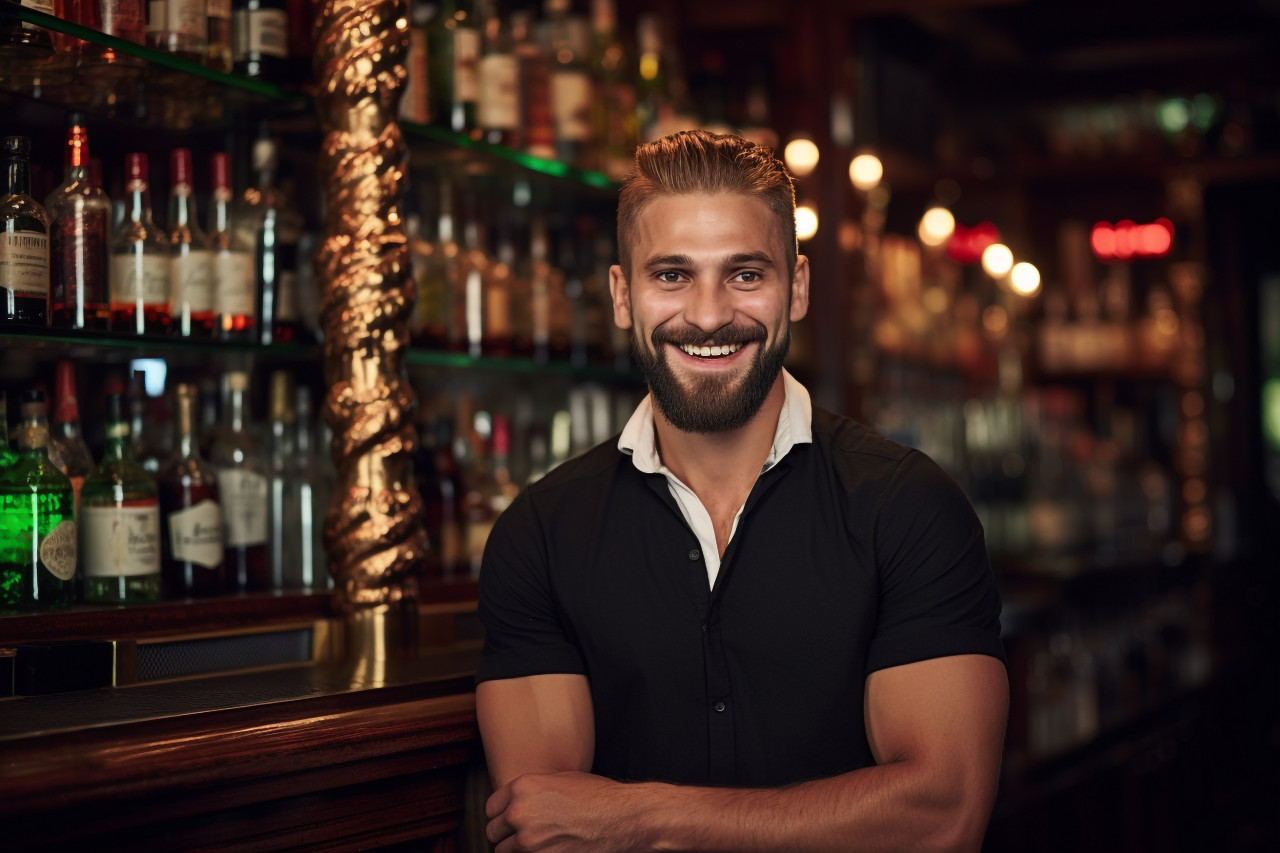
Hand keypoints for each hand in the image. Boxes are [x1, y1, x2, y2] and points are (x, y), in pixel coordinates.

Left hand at [484, 770, 650, 852]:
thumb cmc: (596, 795)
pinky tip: (546, 849)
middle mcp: (520, 813)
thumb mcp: (559, 780)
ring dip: (515, 849)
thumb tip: (515, 803)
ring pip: (503, 852)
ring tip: (535, 844)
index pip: (491, 807)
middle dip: (505, 834)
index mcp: (522, 788)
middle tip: (520, 834)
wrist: (620, 817)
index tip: (507, 819)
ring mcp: (529, 841)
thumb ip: (531, 791)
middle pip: (493, 832)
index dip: (500, 814)